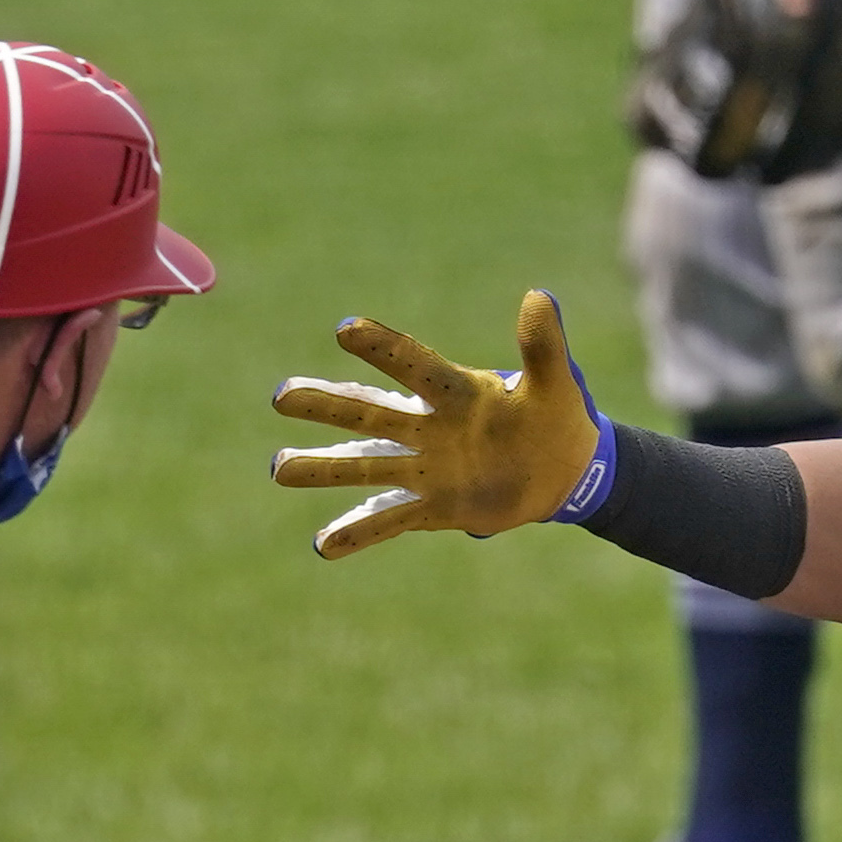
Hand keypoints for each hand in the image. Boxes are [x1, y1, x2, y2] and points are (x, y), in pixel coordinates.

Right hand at [268, 293, 611, 557]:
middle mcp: (430, 428)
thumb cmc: (557, 420)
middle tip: (281, 395)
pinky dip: (358, 532)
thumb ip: (543, 347)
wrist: (564, 473)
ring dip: (324, 468)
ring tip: (278, 468)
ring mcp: (427, 469)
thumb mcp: (557, 384)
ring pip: (367, 467)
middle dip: (327, 405)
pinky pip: (390, 521)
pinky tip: (322, 544)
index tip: (346, 330)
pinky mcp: (434, 507)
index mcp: (458, 392)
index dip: (384, 349)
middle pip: (371, 413)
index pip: (415, 367)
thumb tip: (540, 298)